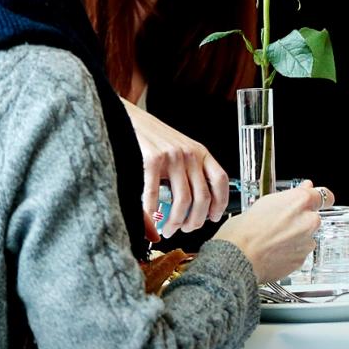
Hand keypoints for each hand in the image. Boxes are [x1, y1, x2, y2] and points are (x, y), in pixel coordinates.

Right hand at [122, 100, 229, 237]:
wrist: (128, 118)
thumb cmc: (152, 139)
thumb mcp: (178, 151)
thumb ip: (186, 174)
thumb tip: (187, 213)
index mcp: (200, 152)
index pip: (220, 181)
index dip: (220, 204)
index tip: (213, 218)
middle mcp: (190, 154)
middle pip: (203, 197)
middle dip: (195, 221)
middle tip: (185, 230)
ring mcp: (172, 157)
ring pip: (183, 201)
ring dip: (176, 222)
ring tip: (168, 229)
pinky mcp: (152, 160)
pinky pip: (155, 195)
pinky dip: (151, 213)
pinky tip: (149, 219)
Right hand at [213, 181, 323, 282]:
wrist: (237, 258)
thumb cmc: (243, 231)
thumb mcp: (263, 203)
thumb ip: (288, 197)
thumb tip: (301, 191)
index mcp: (299, 201)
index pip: (323, 195)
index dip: (318, 198)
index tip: (317, 200)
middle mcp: (308, 220)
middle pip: (314, 217)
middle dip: (302, 219)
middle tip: (281, 223)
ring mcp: (307, 242)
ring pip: (307, 236)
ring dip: (295, 237)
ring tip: (273, 239)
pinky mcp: (302, 259)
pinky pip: (300, 252)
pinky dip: (291, 252)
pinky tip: (274, 250)